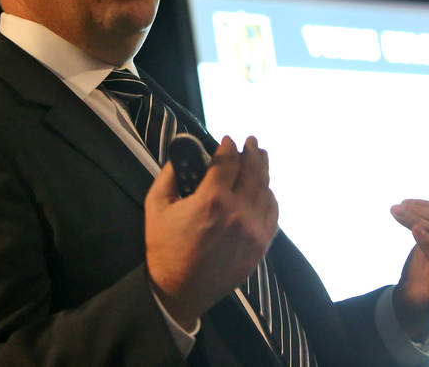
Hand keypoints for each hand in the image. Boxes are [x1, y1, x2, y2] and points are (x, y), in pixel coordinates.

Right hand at [144, 136, 277, 328]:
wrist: (179, 290)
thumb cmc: (164, 247)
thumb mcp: (156, 205)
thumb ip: (169, 174)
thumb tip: (182, 154)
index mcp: (211, 200)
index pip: (228, 162)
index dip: (229, 147)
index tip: (227, 140)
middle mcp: (238, 212)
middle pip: (253, 171)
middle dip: (252, 152)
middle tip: (252, 141)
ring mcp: (253, 230)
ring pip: (266, 191)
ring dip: (264, 170)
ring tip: (261, 157)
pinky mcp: (261, 245)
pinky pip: (272, 214)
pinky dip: (270, 197)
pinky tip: (266, 189)